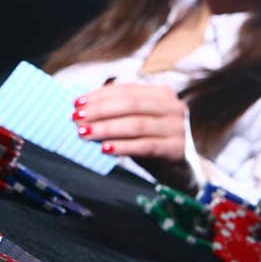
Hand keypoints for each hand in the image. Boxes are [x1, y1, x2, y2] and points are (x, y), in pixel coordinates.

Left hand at [72, 83, 187, 162]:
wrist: (183, 171)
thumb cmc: (153, 143)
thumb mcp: (138, 123)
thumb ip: (119, 114)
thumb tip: (82, 110)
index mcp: (162, 94)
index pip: (126, 90)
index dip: (100, 95)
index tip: (77, 103)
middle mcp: (173, 107)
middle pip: (130, 104)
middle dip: (99, 110)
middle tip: (77, 118)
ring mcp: (177, 127)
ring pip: (136, 124)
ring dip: (106, 128)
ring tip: (85, 133)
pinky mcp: (177, 149)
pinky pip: (145, 146)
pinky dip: (123, 146)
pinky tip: (105, 149)